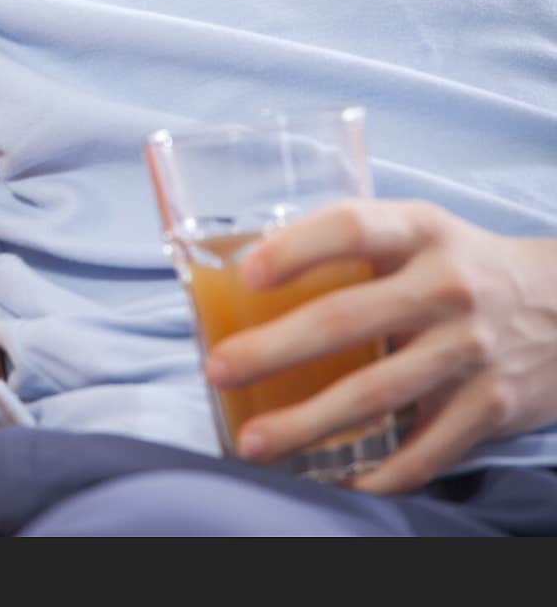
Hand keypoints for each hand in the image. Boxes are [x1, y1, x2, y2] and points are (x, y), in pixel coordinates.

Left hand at [204, 199, 556, 493]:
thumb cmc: (461, 265)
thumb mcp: (420, 232)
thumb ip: (357, 246)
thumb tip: (250, 275)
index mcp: (421, 230)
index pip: (352, 226)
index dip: (296, 248)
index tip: (247, 275)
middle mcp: (447, 286)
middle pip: (347, 319)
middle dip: (273, 350)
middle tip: (217, 369)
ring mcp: (470, 349)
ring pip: (375, 394)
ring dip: (306, 423)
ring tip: (253, 441)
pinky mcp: (490, 406)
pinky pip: (424, 450)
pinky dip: (376, 472)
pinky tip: (332, 480)